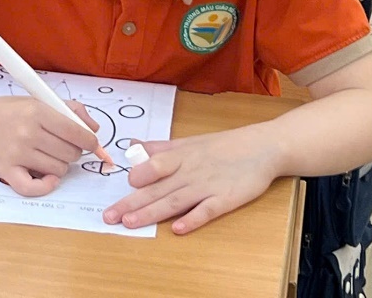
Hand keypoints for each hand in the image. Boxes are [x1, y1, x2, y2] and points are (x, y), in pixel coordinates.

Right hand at [0, 95, 100, 196]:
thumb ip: (68, 109)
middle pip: (70, 153)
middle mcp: (27, 132)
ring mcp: (16, 152)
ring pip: (58, 170)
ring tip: (48, 157)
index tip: (90, 143)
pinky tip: (48, 179)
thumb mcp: (35, 100)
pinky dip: (46, 186)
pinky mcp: (5, 170)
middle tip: (61, 147)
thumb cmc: (5, 111)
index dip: (90, 141)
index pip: (76, 132)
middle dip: (72, 152)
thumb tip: (94, 128)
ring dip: (58, 166)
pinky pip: (33, 188)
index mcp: (36, 111)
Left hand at [103, 126, 279, 234]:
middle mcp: (189, 171)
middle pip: (156, 188)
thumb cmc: (222, 146)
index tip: (119, 187)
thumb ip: (159, 148)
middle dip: (131, 203)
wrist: (262, 147)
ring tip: (130, 223)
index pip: (151, 167)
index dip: (135, 177)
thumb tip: (132, 147)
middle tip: (109, 216)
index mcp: (179, 156)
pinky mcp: (226, 199)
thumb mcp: (188, 142)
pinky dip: (192, 219)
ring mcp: (207, 186)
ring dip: (152, 212)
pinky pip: (207, 210)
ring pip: (174, 201)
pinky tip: (177, 229)